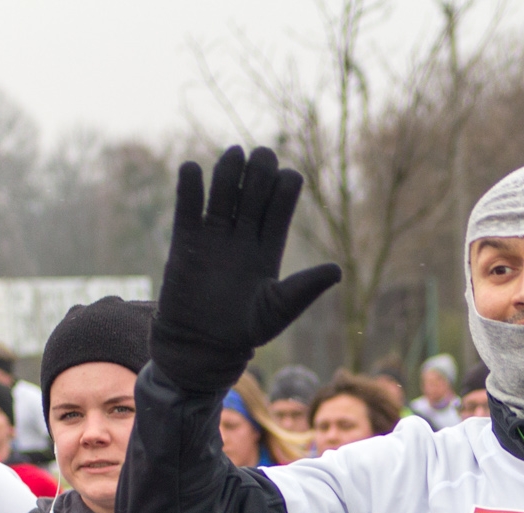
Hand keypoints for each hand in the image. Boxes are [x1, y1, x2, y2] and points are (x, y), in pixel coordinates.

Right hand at [151, 146, 341, 392]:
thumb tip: (337, 270)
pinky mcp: (185, 242)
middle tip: (263, 156)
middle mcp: (243, 237)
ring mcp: (213, 236)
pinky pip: (187, 208)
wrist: (202, 346)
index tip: (288, 177)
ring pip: (222, 194)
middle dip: (259, 173)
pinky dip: (189, 188)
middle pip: (252, 193)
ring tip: (234, 155)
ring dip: (227, 172)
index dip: (285, 189)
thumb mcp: (279, 310)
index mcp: (269, 248)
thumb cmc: (244, 332)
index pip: (280, 207)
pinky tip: (193, 170)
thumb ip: (305, 289)